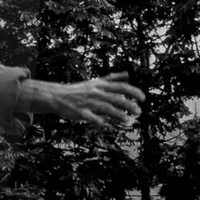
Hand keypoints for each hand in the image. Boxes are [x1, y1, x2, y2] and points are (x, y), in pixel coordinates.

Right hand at [29, 72, 143, 128]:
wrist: (57, 96)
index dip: (133, 92)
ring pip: (106, 107)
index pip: (120, 86)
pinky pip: (91, 117)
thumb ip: (112, 78)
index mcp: (100, 85)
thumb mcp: (95, 81)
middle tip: (139, 111)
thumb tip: (127, 74)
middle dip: (128, 104)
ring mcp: (88, 102)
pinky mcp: (80, 112)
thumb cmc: (78, 90)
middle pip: (115, 97)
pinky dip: (99, 121)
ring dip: (118, 114)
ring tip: (128, 120)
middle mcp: (95, 92)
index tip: (143, 98)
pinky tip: (106, 124)